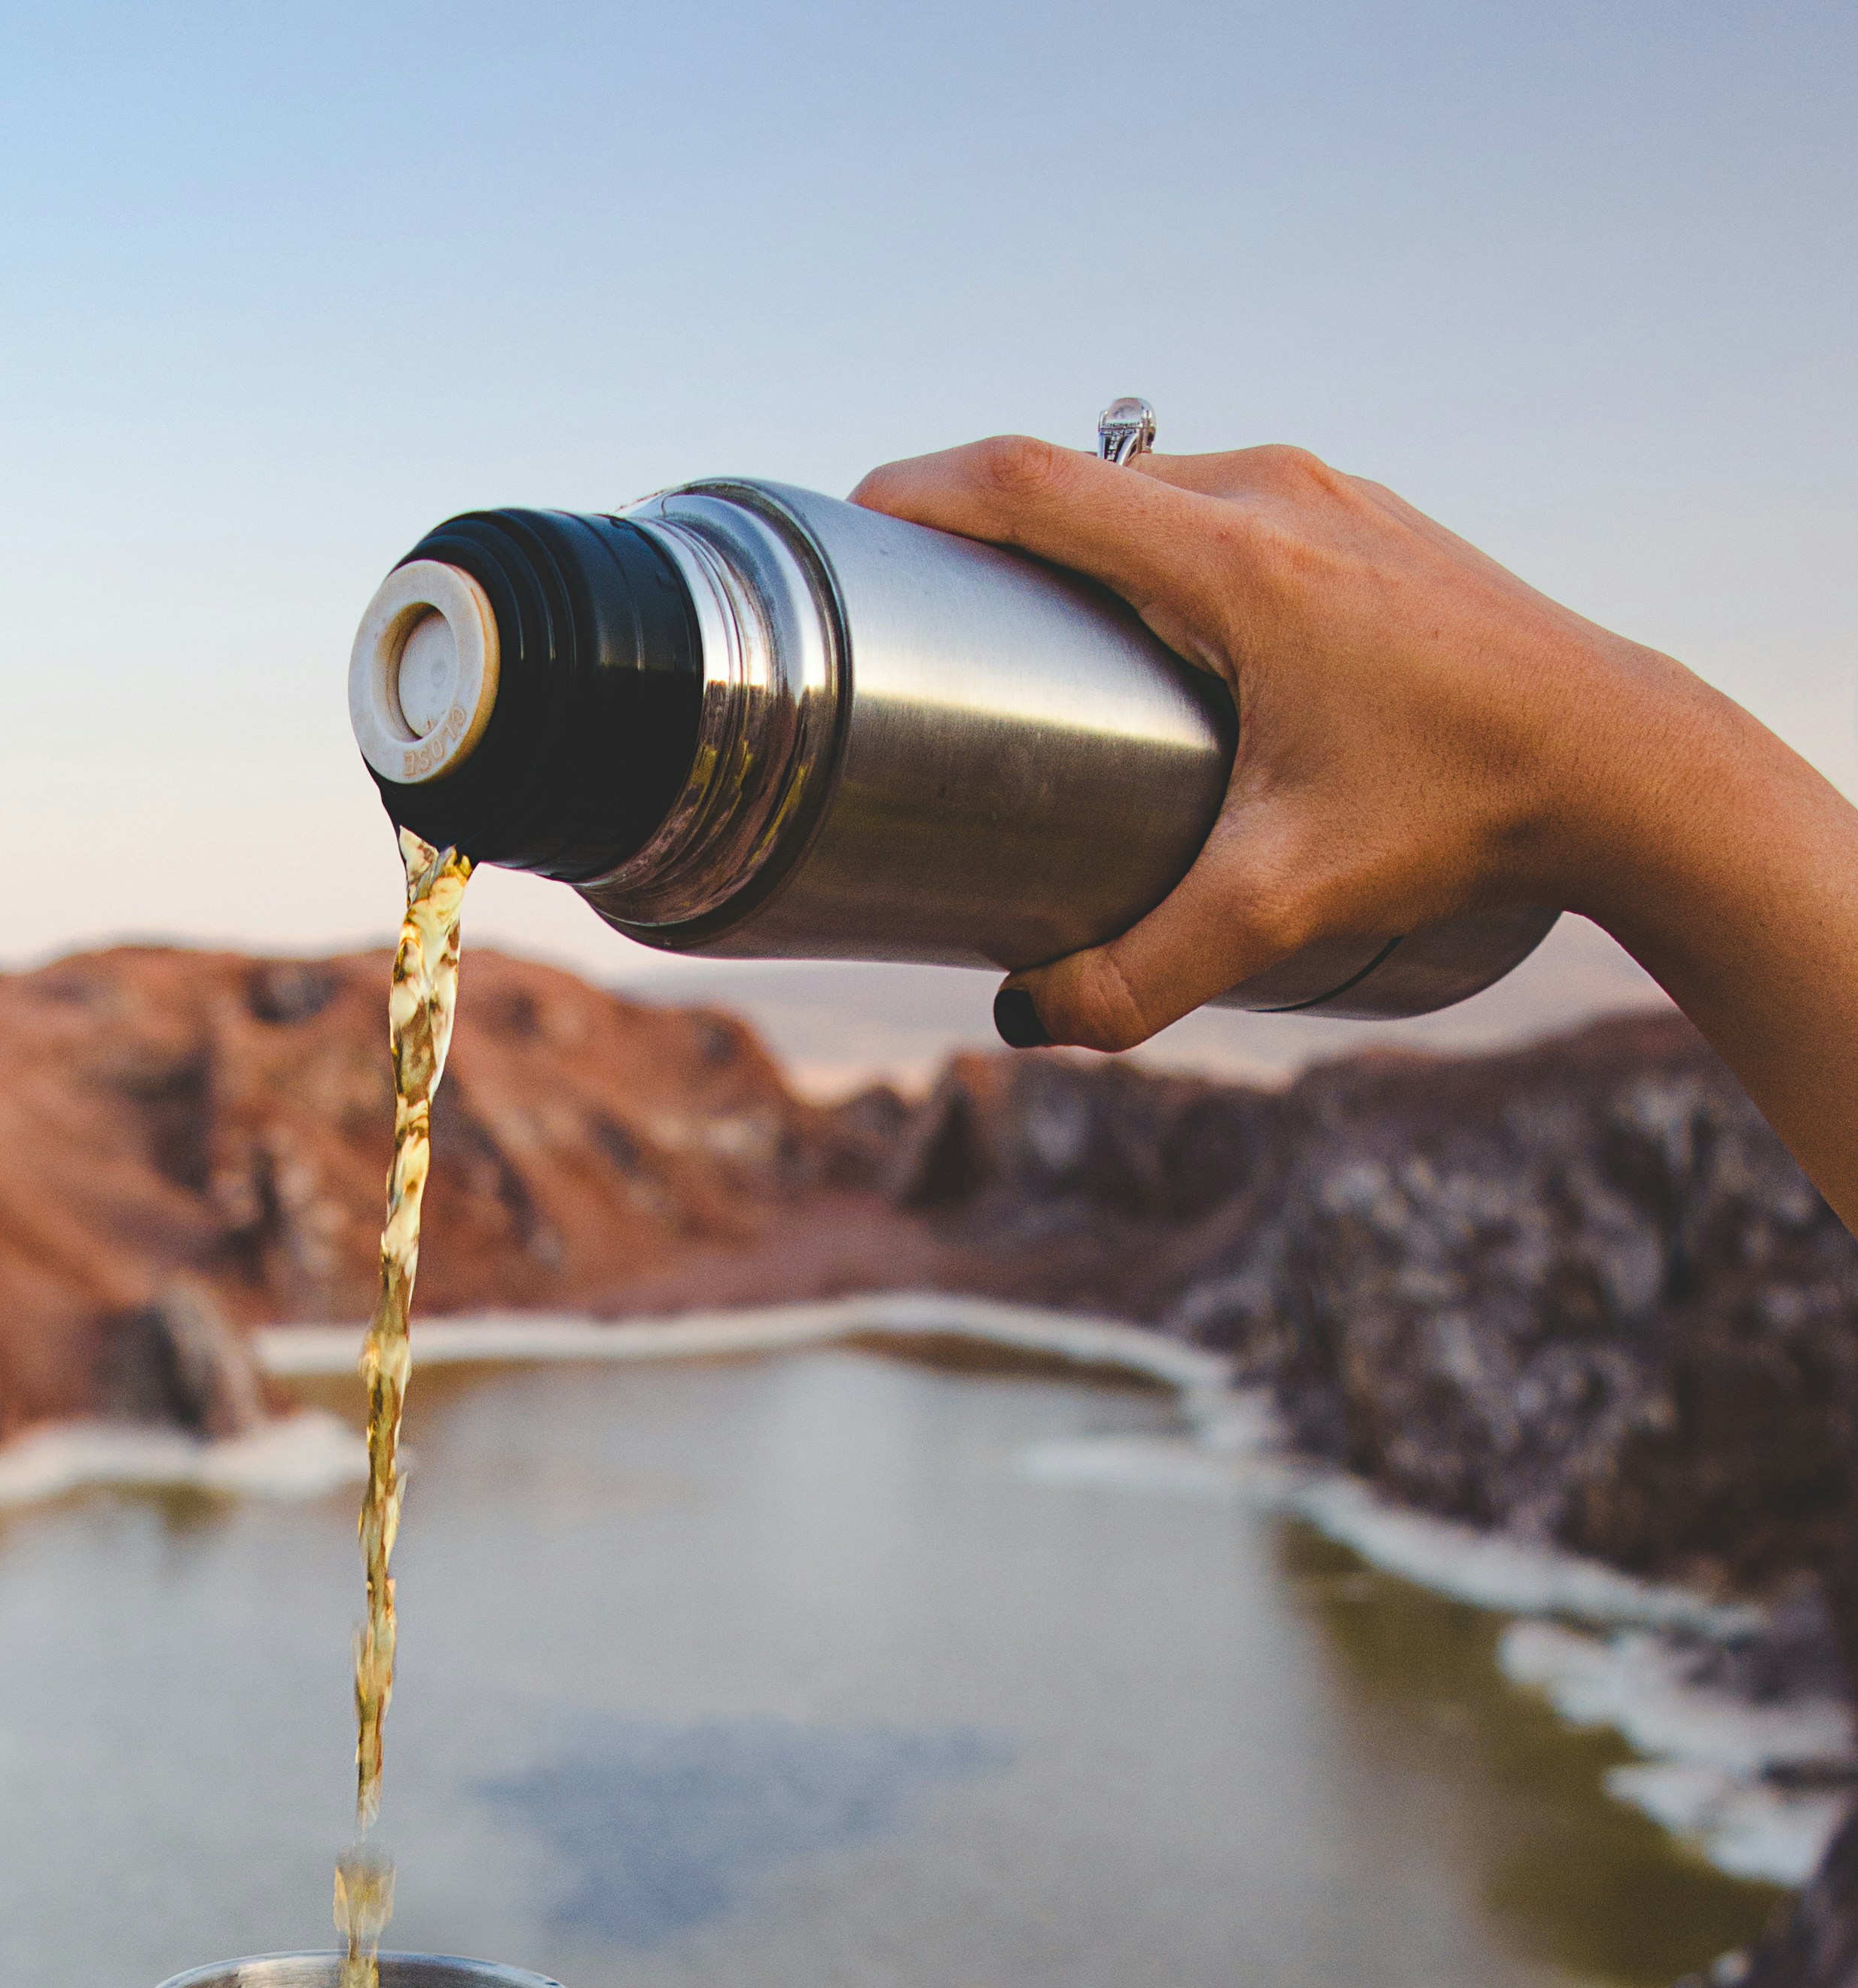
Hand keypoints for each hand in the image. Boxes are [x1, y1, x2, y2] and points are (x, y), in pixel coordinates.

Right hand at [851, 436, 1857, 1217]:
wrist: (1618, 763)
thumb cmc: (1457, 812)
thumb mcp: (1284, 906)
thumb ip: (1143, 973)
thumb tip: (1028, 1020)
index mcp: (1235, 558)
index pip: (1038, 483)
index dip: (926, 491)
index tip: (855, 520)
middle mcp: (1275, 496)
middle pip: (1083, 480)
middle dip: (981, 527)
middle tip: (910, 608)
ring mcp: (1326, 498)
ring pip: (1153, 488)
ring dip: (1070, 536)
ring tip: (1009, 622)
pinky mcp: (1361, 523)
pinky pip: (1216, 507)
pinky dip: (1147, 544)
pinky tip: (1138, 627)